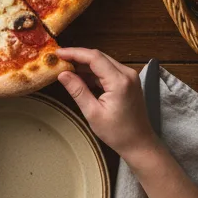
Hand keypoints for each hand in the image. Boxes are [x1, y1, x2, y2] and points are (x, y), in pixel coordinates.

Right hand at [57, 47, 158, 161]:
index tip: (57, 53)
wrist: (140, 144)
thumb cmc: (118, 133)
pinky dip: (93, 71)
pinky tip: (80, 77)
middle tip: (59, 60)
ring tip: (66, 68)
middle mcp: (127, 74)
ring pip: (103, 62)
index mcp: (119, 81)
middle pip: (98, 56)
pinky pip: (108, 70)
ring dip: (85, 64)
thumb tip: (62, 74)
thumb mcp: (93, 113)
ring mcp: (130, 77)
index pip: (94, 57)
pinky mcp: (128, 82)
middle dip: (78, 56)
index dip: (74, 53)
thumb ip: (77, 90)